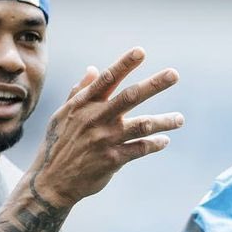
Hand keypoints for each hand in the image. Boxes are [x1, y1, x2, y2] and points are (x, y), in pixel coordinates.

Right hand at [31, 48, 181, 206]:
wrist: (51, 180)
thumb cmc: (58, 144)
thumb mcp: (63, 115)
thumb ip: (79, 91)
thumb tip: (93, 69)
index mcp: (83, 104)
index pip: (107, 79)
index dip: (124, 64)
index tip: (141, 51)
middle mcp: (96, 118)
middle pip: (130, 97)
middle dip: (154, 84)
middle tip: (174, 74)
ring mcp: (105, 139)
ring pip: (142, 125)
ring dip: (164, 121)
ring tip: (180, 119)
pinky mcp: (112, 160)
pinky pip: (140, 149)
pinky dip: (154, 144)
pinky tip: (164, 140)